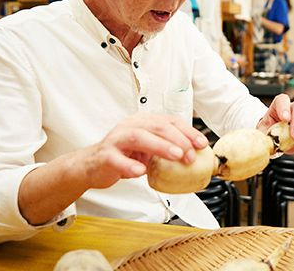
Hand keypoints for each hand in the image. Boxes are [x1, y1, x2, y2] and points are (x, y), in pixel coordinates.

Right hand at [81, 113, 208, 188]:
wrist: (91, 166)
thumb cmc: (123, 155)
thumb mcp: (148, 149)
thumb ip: (166, 149)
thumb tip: (194, 155)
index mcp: (143, 122)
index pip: (169, 121)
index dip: (188, 131)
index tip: (202, 143)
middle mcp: (130, 126)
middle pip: (157, 126)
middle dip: (178, 139)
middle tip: (190, 154)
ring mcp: (117, 140)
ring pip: (139, 137)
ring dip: (160, 146)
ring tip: (175, 156)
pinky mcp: (105, 156)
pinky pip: (117, 159)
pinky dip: (130, 165)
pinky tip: (141, 172)